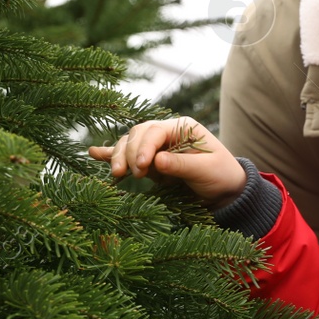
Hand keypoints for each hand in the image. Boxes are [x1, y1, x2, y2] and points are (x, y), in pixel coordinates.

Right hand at [87, 117, 246, 207]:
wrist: (225, 191)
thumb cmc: (221, 175)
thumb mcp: (206, 170)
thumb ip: (181, 164)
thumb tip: (156, 160)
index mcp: (182, 127)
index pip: (154, 131)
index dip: (143, 147)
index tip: (142, 167)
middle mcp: (166, 133)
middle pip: (137, 135)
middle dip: (128, 154)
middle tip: (126, 174)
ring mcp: (156, 147)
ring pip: (128, 144)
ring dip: (118, 157)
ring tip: (115, 174)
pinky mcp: (150, 162)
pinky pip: (127, 155)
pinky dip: (110, 154)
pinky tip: (93, 153)